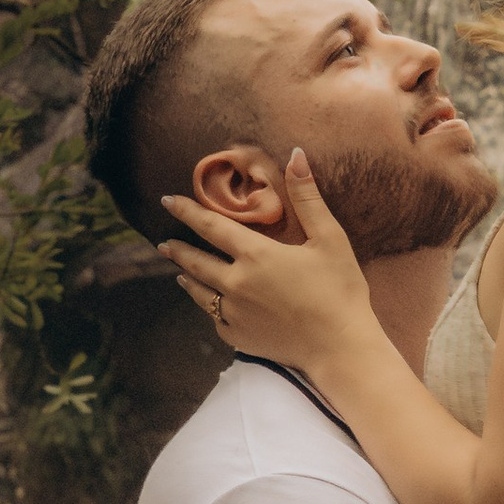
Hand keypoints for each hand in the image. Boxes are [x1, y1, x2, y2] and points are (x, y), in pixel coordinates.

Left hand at [162, 150, 375, 371]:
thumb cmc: (340, 291)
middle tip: (163, 243)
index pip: (211, 226)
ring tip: (178, 273)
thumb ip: (307, 197)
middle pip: (196, 261)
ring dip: (187, 279)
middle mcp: (236, 283)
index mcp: (255, 255)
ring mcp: (234, 313)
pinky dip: (209, 309)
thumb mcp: (330, 238)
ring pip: (200, 292)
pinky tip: (210, 306)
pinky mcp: (239, 337)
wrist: (340, 348)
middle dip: (177, 249)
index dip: (187, 211)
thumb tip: (295, 155)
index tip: (167, 200)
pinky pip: (216, 319)